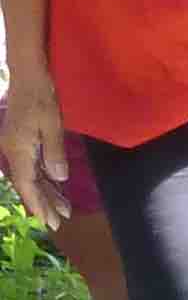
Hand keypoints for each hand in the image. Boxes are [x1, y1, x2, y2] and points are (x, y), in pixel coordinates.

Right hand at [1, 79, 70, 231]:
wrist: (28, 76)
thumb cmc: (41, 98)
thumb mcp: (52, 125)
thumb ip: (54, 153)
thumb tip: (58, 178)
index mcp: (17, 150)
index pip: (27, 185)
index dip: (39, 204)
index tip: (51, 221)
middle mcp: (12, 151)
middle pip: (27, 184)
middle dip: (43, 204)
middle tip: (59, 223)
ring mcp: (16, 146)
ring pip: (30, 176)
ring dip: (46, 193)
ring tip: (64, 209)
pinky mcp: (21, 140)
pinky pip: (31, 166)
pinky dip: (44, 179)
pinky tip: (56, 187)